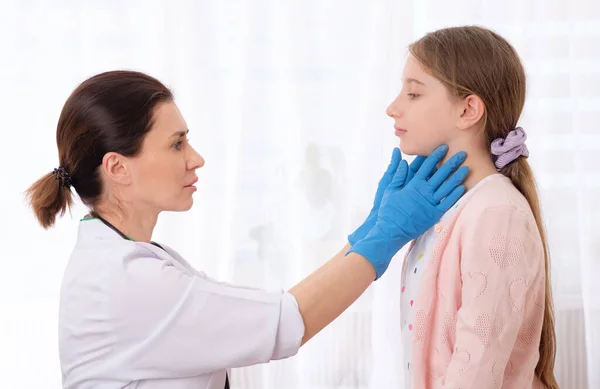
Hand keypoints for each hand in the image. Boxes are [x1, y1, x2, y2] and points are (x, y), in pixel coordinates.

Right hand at [348, 145, 468, 278]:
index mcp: (413, 185)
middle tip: (462, 153)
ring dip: (457, 177)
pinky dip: (455, 195)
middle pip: (441, 174)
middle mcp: (424, 192)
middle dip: (452, 163)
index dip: (436, 156)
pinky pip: (447, 202)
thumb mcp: (389, 190)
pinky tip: (462, 187)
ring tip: (466, 168)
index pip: (427, 166)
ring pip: (447, 187)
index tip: (444, 147)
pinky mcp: (434, 214)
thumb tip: (402, 161)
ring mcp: (430, 203)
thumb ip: (397, 175)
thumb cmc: (389, 210)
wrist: (392, 231)